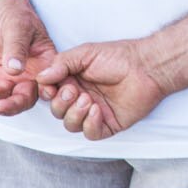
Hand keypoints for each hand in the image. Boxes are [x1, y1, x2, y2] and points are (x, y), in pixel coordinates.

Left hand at [0, 0, 57, 118]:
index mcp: (46, 60)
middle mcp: (31, 73)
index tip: (38, 95)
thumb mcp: (17, 26)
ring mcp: (12, 77)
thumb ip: (16, 47)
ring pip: (8, 99)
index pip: (51, 81)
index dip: (47, 91)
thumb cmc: (11, 11)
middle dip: (14, 104)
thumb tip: (15, 69)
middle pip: (28, 96)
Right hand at [38, 40, 168, 140]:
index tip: (52, 88)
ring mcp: (94, 112)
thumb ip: (61, 63)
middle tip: (75, 91)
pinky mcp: (108, 123)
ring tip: (88, 100)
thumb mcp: (85, 53)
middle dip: (62, 103)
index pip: (51, 95)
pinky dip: (90, 124)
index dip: (48, 94)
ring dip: (75, 114)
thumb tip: (41, 77)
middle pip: (58, 112)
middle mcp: (81, 98)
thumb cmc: (118, 57)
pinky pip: (91, 133)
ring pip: (71, 125)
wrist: (146, 66)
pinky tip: (97, 110)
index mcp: (73, 82)